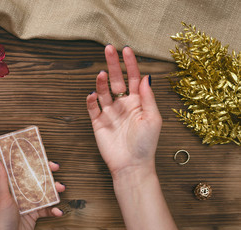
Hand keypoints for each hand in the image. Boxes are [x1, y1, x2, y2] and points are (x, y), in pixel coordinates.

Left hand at [0, 159, 64, 229]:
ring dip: (54, 190)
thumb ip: (1, 179)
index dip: (32, 162)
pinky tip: (57, 211)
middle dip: (47, 173)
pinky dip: (53, 210)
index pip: (22, 169)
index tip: (41, 156)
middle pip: (35, 179)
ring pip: (44, 192)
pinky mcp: (34, 215)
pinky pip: (46, 210)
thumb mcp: (1, 198)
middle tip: (55, 168)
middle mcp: (20, 193)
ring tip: (60, 189)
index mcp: (10, 187)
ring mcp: (28, 204)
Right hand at [86, 45, 161, 178]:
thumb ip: (148, 97)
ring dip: (102, 82)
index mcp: (138, 103)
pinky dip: (91, 100)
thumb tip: (146, 76)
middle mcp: (123, 105)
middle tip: (108, 49)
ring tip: (102, 74)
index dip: (130, 64)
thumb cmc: (146, 144)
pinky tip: (92, 94)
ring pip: (103, 92)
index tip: (126, 50)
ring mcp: (110, 113)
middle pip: (117, 80)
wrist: (131, 165)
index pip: (133, 78)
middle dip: (113, 64)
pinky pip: (93, 108)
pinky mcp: (98, 123)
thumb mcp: (153, 118)